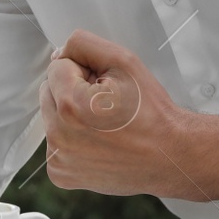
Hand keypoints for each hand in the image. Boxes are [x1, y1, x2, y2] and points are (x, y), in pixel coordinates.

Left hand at [39, 29, 206, 199]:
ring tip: (103, 126)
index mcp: (71, 105)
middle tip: (105, 105)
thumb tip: (57, 54)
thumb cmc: (150, 111)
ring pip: (51, 117)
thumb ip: (83, 44)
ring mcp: (58, 159)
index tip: (106, 88)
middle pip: (49, 92)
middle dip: (72, 91)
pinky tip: (98, 143)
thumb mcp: (123, 61)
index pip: (56, 68)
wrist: (168, 156)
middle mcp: (58, 136)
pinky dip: (72, 139)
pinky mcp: (61, 174)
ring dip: (70, 115)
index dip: (84, 72)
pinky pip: (55, 143)